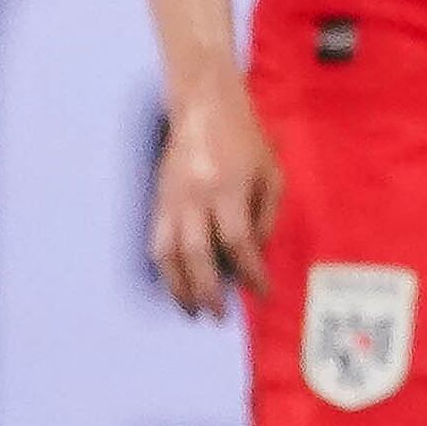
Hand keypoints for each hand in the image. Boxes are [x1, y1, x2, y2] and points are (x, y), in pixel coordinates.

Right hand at [150, 81, 280, 317]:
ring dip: (179, 287)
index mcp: (229, 189)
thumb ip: (266, 215)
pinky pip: (155, 243)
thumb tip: (256, 255)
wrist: (205, 110)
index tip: (260, 293)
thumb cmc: (246, 141)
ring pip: (168, 255)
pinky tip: (174, 283)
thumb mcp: (271, 173)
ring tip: (192, 309)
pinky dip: (164, 268)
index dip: (250, 272)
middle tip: (218, 314)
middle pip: (198, 255)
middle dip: (208, 290)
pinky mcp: (157, 202)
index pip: (238, 242)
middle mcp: (196, 198)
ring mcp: (171, 201)